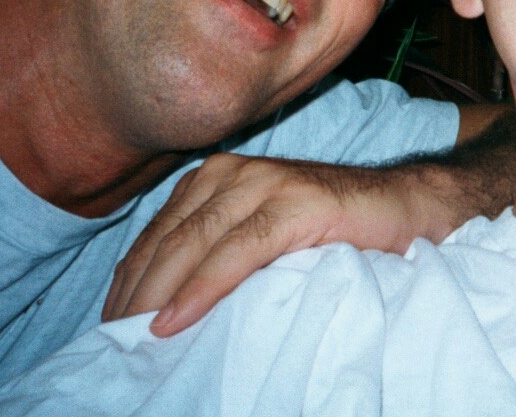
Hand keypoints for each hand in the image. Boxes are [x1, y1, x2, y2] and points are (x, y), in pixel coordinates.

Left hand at [104, 153, 428, 336]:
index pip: (155, 236)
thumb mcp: (261, 235)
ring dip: (157, 296)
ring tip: (134, 338)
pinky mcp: (296, 204)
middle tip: (111, 343)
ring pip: (191, 243)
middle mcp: (232, 172)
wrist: (407, 208)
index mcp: (215, 178)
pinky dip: (201, 288)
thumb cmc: (332, 231)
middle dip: (135, 295)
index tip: (108, 327)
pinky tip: (175, 319)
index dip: (127, 282)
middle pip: (166, 241)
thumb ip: (218, 249)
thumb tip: (164, 304)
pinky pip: (235, 251)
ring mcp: (265, 183)